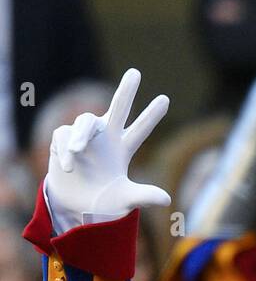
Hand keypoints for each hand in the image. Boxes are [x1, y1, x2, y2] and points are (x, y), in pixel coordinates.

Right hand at [46, 68, 171, 232]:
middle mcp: (106, 137)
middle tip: (136, 72)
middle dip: (126, 90)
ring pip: (85, 121)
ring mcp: (85, 137)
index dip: (151, 115)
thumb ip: (144, 196)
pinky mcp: (64, 140)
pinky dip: (66, 152)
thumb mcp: (126, 199)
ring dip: (81, 134)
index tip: (165, 99)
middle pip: (118, 108)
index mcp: (123, 148)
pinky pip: (64, 137)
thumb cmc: (104, 203)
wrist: (77, 208)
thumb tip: (167, 199)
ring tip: (78, 151)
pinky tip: (69, 168)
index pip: (140, 129)